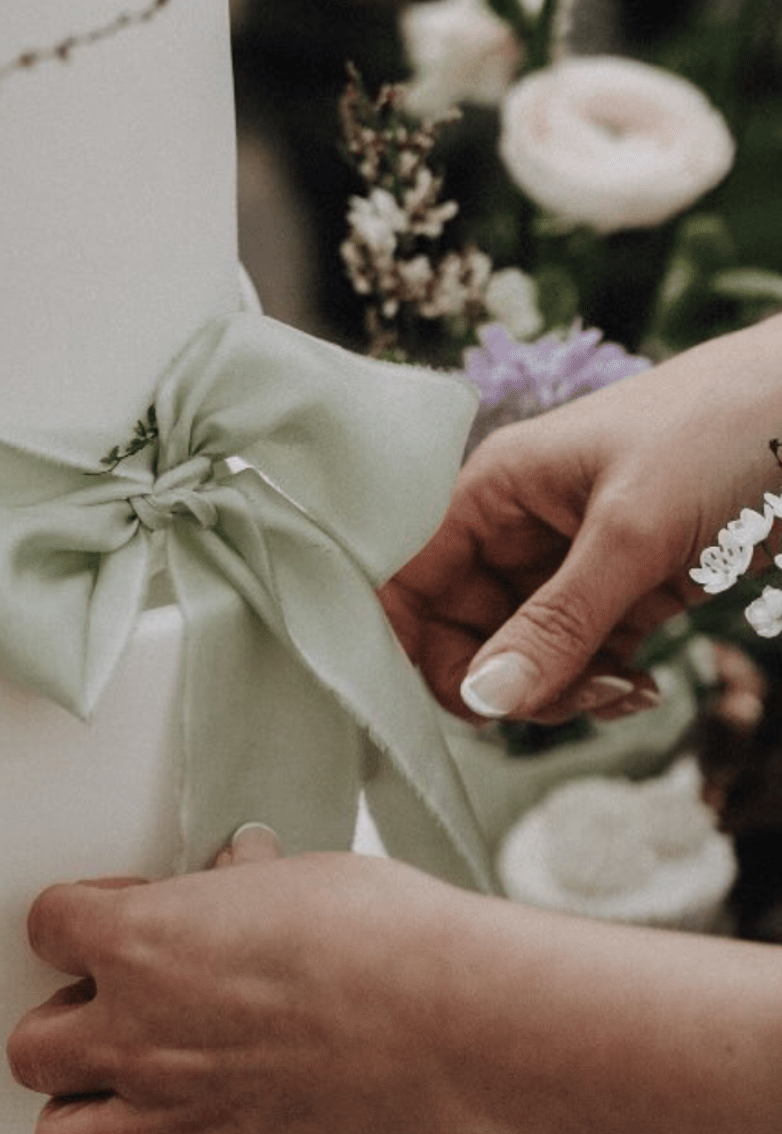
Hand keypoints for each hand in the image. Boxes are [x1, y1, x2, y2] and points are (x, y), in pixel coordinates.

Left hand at [6, 827, 452, 1133]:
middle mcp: (134, 1035)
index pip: (44, 928)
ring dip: (82, 1119)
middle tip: (115, 1020)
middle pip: (29, 1051)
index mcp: (137, 943)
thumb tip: (237, 870)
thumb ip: (237, 883)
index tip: (112, 927)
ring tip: (126, 1097)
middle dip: (67, 1033)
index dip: (76, 926)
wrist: (444, 1014)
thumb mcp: (290, 876)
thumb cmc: (377, 935)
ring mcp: (171, 1115)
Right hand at [382, 317, 781, 722]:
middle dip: (507, 681)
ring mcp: (570, 564)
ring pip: (524, 658)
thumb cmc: (726, 432)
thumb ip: (556, 625)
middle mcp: (516, 529)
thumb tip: (485, 702)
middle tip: (570, 698)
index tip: (461, 701)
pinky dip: (604, 685)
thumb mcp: (634, 532)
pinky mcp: (624, 592)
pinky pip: (582, 659)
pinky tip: (644, 687)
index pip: (407, 582)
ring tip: (624, 690)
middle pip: (462, 635)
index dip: (412, 646)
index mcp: (492, 491)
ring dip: (564, 691)